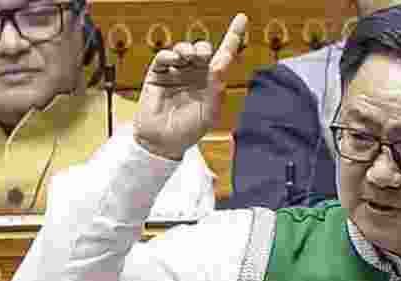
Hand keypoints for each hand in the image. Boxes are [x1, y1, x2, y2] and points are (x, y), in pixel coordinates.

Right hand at [134, 13, 247, 160]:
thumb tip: (221, 64)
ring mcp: (177, 73)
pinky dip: (170, 55)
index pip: (224, 55)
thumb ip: (217, 89)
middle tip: (202, 57)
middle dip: (204, 48)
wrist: (162, 141)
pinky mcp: (158, 74)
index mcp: (212, 82)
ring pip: (185, 49)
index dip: (234, 37)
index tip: (242, 18)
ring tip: (188, 58)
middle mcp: (196, 74)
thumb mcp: (209, 113)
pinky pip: (165, 56)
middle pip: (204, 49)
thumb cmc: (188, 131)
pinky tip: (174, 62)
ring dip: (188, 49)